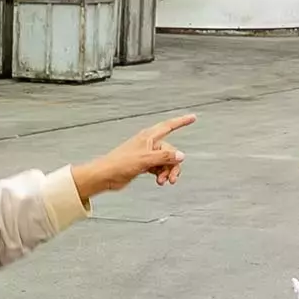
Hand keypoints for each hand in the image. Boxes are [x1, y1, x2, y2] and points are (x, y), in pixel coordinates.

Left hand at [72, 114, 197, 197]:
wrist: (105, 175)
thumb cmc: (120, 163)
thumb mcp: (146, 159)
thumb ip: (164, 157)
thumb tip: (180, 155)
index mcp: (148, 137)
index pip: (169, 126)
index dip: (181, 121)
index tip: (192, 118)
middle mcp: (148, 144)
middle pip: (170, 151)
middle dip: (173, 164)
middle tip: (172, 178)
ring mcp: (146, 154)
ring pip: (165, 161)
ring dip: (167, 171)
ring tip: (163, 181)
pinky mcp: (143, 165)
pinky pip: (158, 167)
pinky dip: (161, 174)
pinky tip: (159, 180)